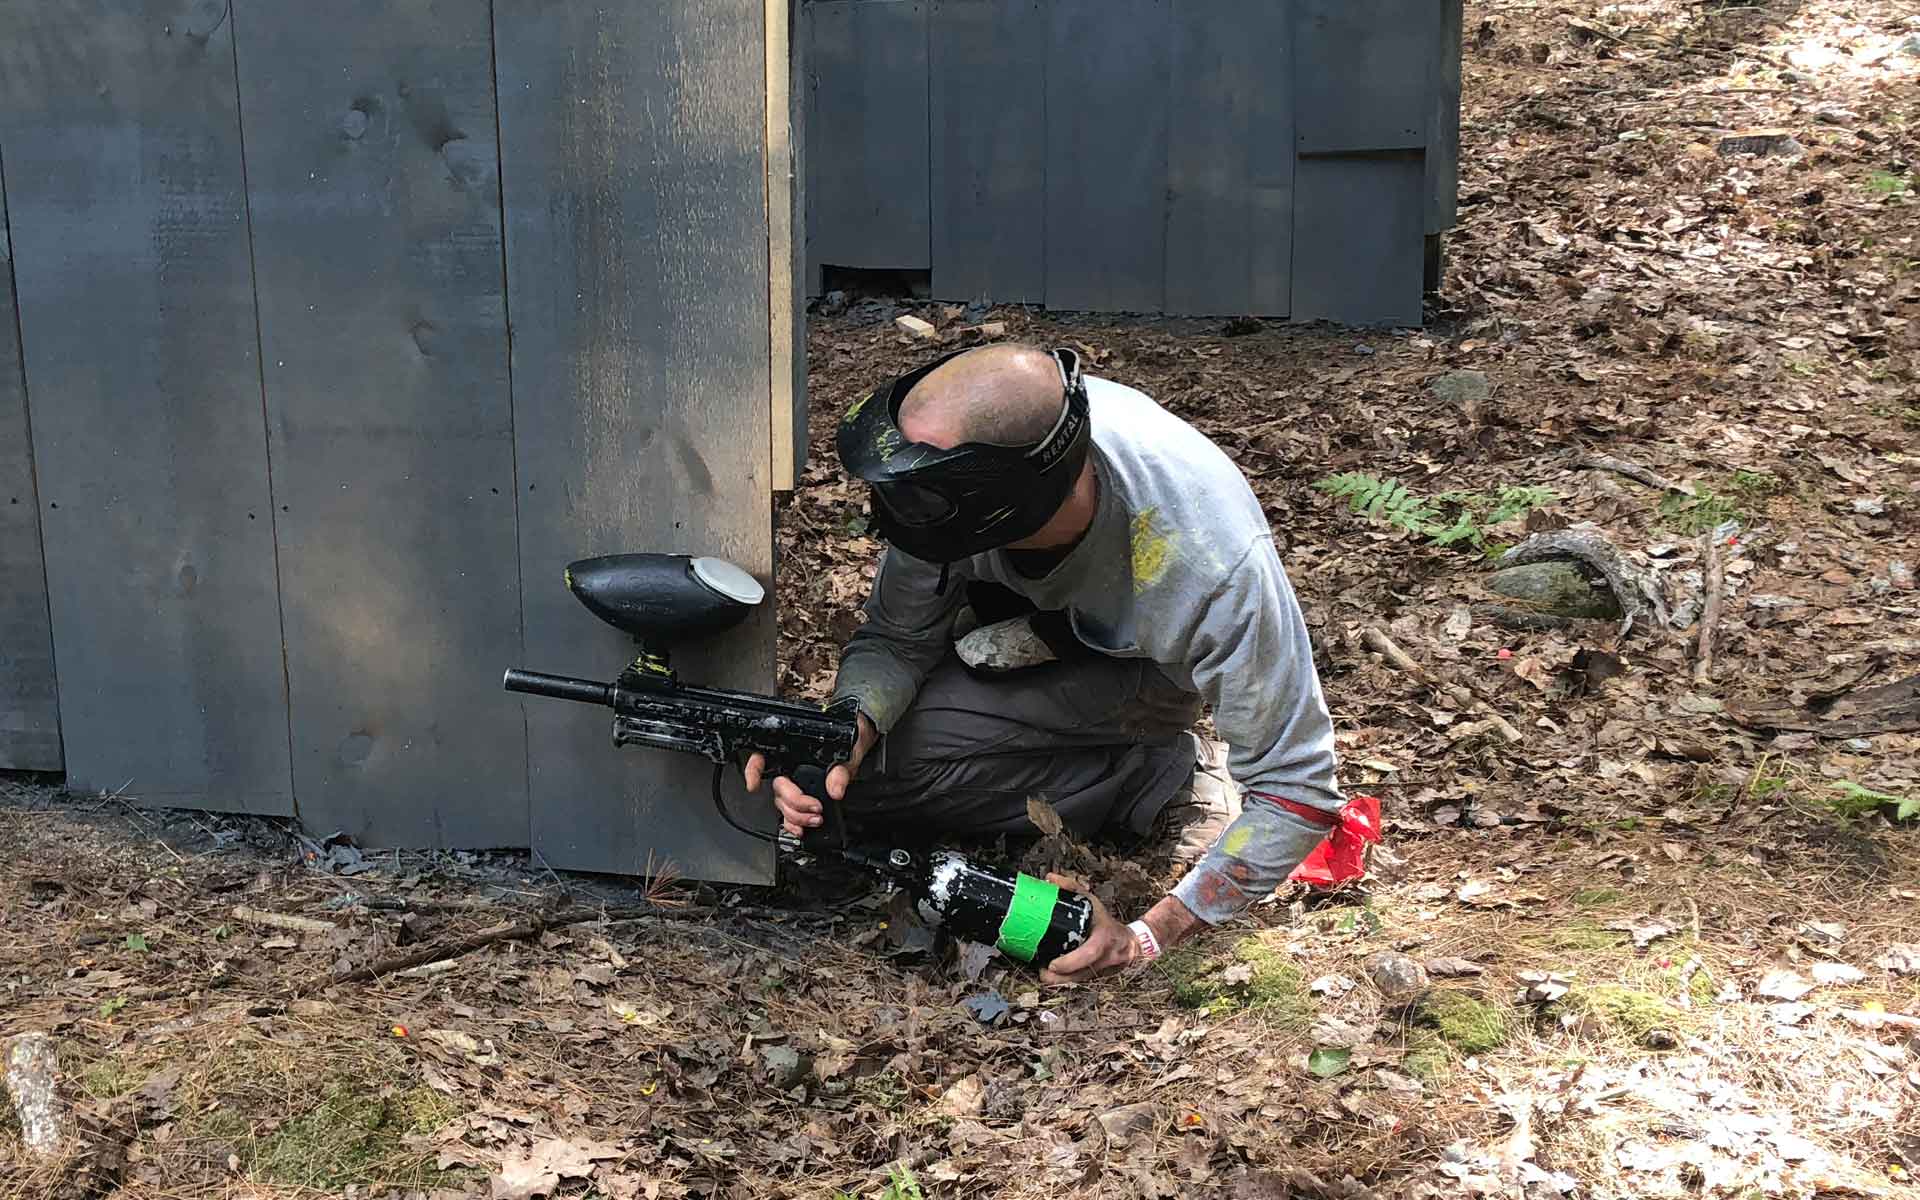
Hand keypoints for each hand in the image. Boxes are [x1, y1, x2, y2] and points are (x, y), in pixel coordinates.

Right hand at [743, 713, 876, 834]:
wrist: (861, 743)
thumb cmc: (852, 738)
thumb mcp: (850, 749)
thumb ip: (842, 768)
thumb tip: (835, 789)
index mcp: (796, 749)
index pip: (764, 755)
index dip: (753, 769)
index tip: (754, 784)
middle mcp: (791, 766)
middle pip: (777, 787)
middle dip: (793, 803)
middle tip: (814, 807)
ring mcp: (796, 784)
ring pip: (782, 804)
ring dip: (797, 816)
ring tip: (816, 818)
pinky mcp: (803, 799)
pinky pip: (790, 815)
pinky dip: (794, 824)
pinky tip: (803, 828)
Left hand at [1038, 874, 1138, 984]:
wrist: (1130, 943)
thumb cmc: (1106, 922)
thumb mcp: (1091, 902)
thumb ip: (1071, 888)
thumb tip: (1050, 879)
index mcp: (1104, 938)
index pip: (1090, 953)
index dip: (1071, 961)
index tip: (1053, 964)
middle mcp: (1105, 957)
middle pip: (1082, 973)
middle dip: (1061, 977)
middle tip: (1044, 974)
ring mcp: (1102, 970)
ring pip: (1080, 981)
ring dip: (1061, 981)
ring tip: (1044, 976)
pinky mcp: (1097, 977)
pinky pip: (1081, 981)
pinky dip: (1067, 980)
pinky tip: (1053, 977)